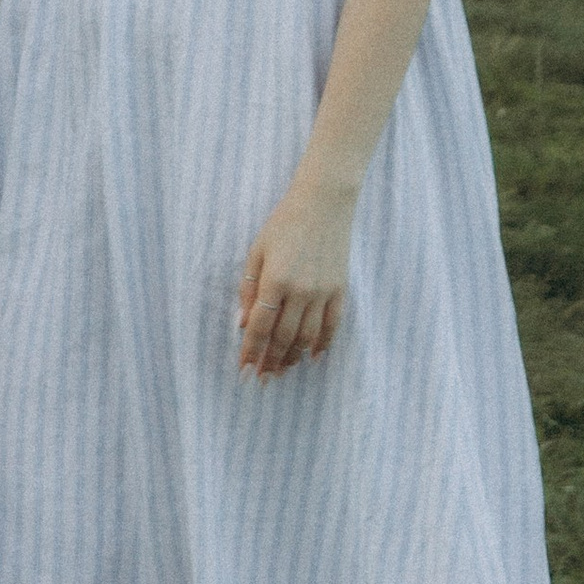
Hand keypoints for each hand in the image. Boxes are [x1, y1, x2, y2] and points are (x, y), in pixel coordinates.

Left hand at [237, 185, 351, 376]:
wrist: (323, 204)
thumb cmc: (283, 225)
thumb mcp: (256, 252)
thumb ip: (249, 290)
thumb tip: (243, 324)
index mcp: (275, 280)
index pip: (260, 326)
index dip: (251, 351)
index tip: (244, 370)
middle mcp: (300, 291)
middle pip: (284, 337)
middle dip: (271, 361)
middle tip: (262, 378)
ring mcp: (323, 292)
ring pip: (308, 336)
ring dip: (294, 357)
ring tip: (282, 371)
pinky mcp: (340, 290)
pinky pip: (332, 325)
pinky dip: (322, 344)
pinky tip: (312, 357)